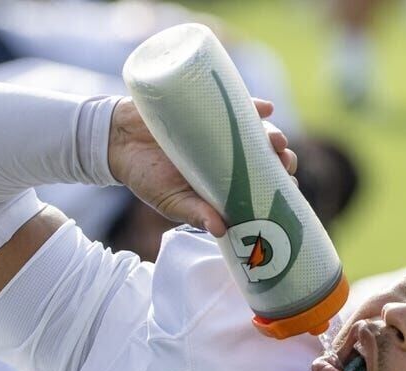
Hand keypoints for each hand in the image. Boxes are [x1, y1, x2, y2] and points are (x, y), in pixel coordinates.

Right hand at [107, 98, 296, 236]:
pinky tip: (267, 110)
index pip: (259, 186)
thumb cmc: (145, 177)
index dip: (277, 188)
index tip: (288, 192)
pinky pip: (237, 104)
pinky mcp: (209, 107)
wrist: (117, 140)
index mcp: (223, 183)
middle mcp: (227, 156)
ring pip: (257, 132)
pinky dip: (254, 106)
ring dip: (273, 135)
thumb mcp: (169, 201)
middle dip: (282, 160)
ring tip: (277, 140)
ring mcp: (220, 131)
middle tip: (284, 163)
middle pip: (266, 158)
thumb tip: (220, 230)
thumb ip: (194, 213)